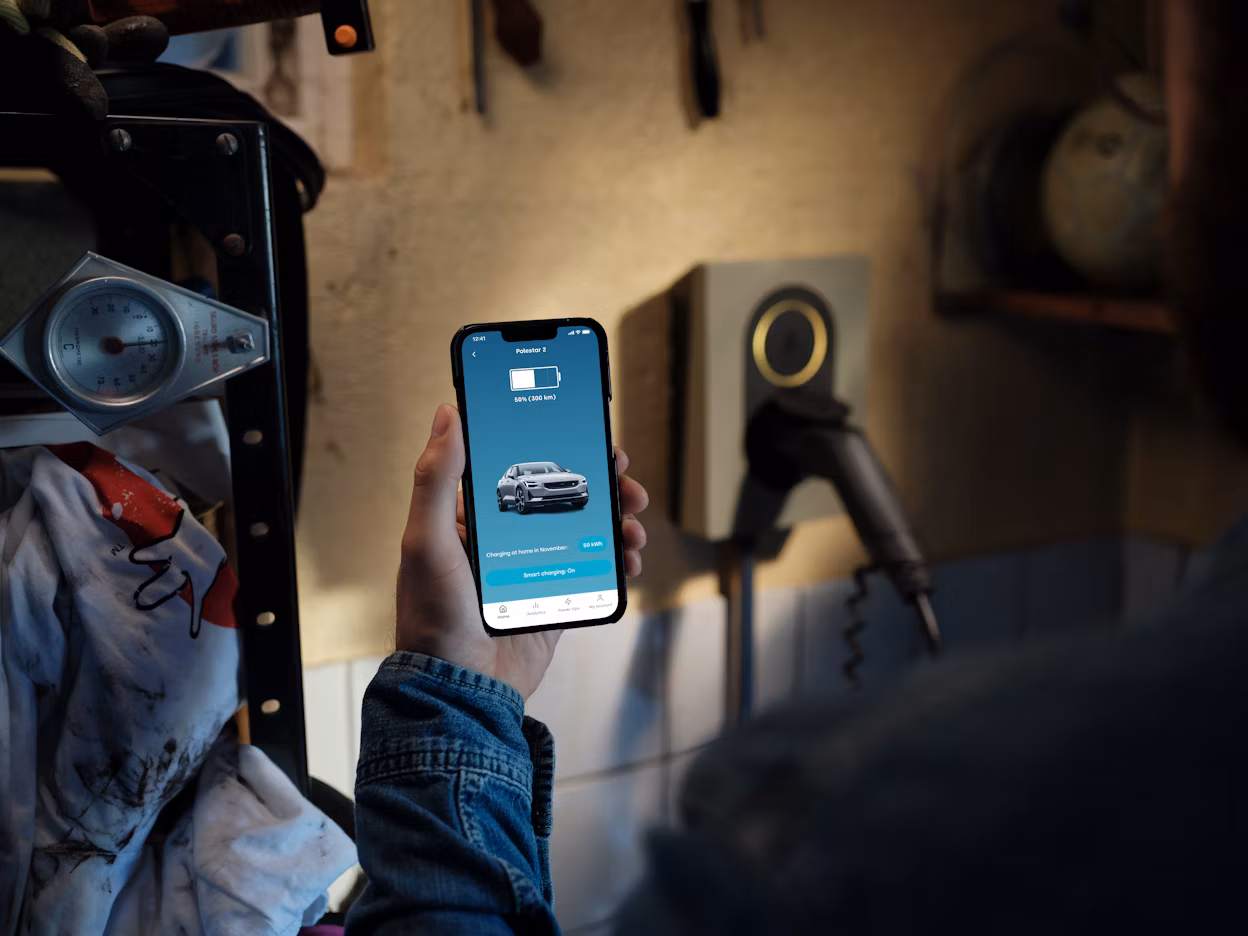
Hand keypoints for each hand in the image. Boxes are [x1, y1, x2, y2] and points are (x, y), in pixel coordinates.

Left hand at [396, 404, 648, 698]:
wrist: (461, 690)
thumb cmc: (431, 618)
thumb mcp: (426, 540)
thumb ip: (436, 477)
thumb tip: (448, 415)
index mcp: (473, 517)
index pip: (521, 468)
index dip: (557, 449)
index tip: (589, 437)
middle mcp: (507, 538)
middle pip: (565, 495)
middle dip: (601, 485)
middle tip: (625, 483)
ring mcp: (536, 567)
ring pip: (587, 529)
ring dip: (616, 520)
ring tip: (632, 526)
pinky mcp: (556, 596)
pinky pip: (595, 569)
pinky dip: (618, 559)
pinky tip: (629, 559)